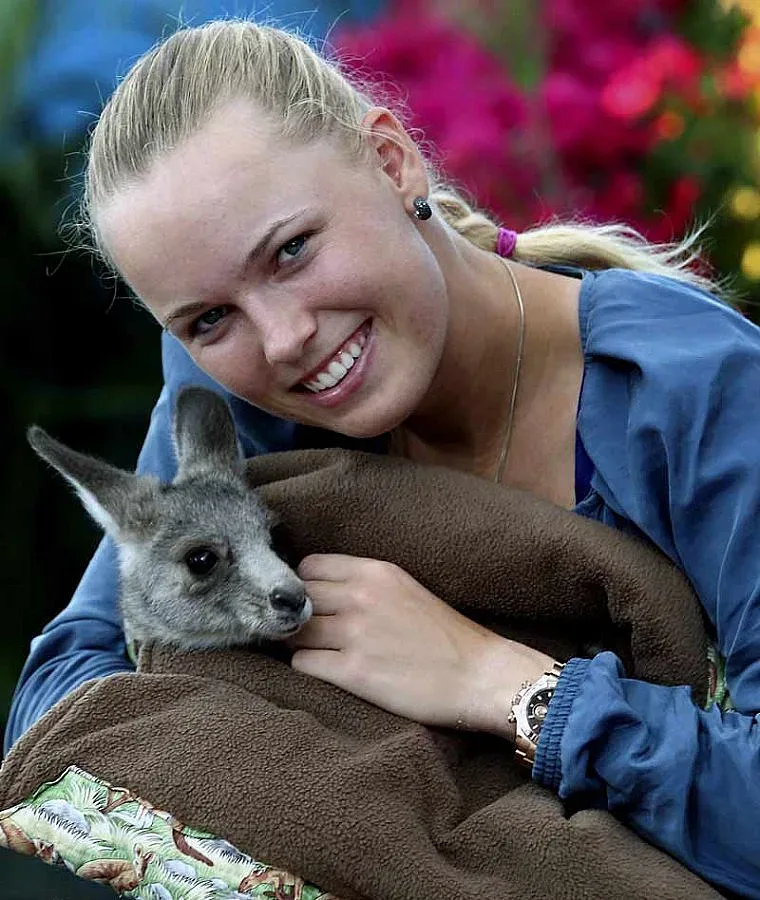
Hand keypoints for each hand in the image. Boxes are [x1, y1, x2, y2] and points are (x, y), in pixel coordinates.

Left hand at [287, 554, 555, 735]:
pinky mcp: (354, 673)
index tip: (307, 600)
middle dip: (293, 613)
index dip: (302, 585)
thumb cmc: (446, 635)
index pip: (308, 566)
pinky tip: (326, 670)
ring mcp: (355, 634)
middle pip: (296, 598)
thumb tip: (317, 589)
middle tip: (302, 628)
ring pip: (293, 631)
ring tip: (312, 650)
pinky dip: (307, 667)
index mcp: (374, 572)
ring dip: (297, 642)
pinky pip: (303, 664)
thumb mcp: (405, 589)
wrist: (480, 676)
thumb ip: (363, 583)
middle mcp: (360, 597)